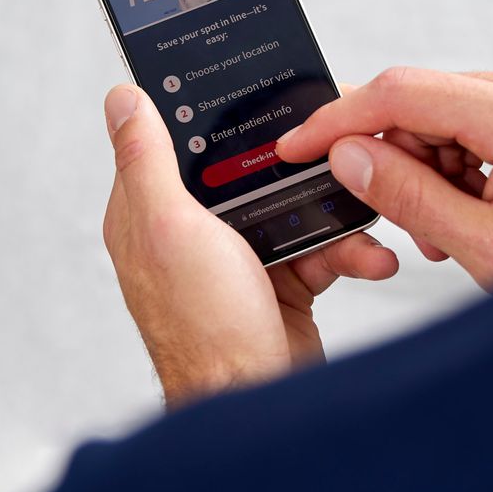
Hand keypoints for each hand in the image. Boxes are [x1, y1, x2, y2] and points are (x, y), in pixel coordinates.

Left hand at [102, 85, 397, 409]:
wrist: (260, 404)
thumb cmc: (206, 328)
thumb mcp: (170, 228)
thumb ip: (147, 160)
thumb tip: (123, 97)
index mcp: (153, 214)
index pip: (177, 142)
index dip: (213, 114)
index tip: (257, 87)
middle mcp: (193, 234)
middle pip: (248, 170)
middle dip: (297, 164)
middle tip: (334, 150)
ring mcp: (239, 259)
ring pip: (293, 206)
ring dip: (336, 214)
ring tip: (364, 217)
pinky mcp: (281, 283)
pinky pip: (321, 248)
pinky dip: (349, 251)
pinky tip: (370, 257)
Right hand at [277, 64, 492, 291]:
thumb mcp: (488, 246)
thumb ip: (409, 198)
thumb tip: (351, 158)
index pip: (403, 92)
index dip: (339, 119)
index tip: (300, 142)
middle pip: (423, 101)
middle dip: (396, 157)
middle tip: (398, 216)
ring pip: (447, 114)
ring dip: (430, 169)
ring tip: (452, 228)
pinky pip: (478, 123)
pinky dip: (460, 166)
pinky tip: (473, 210)